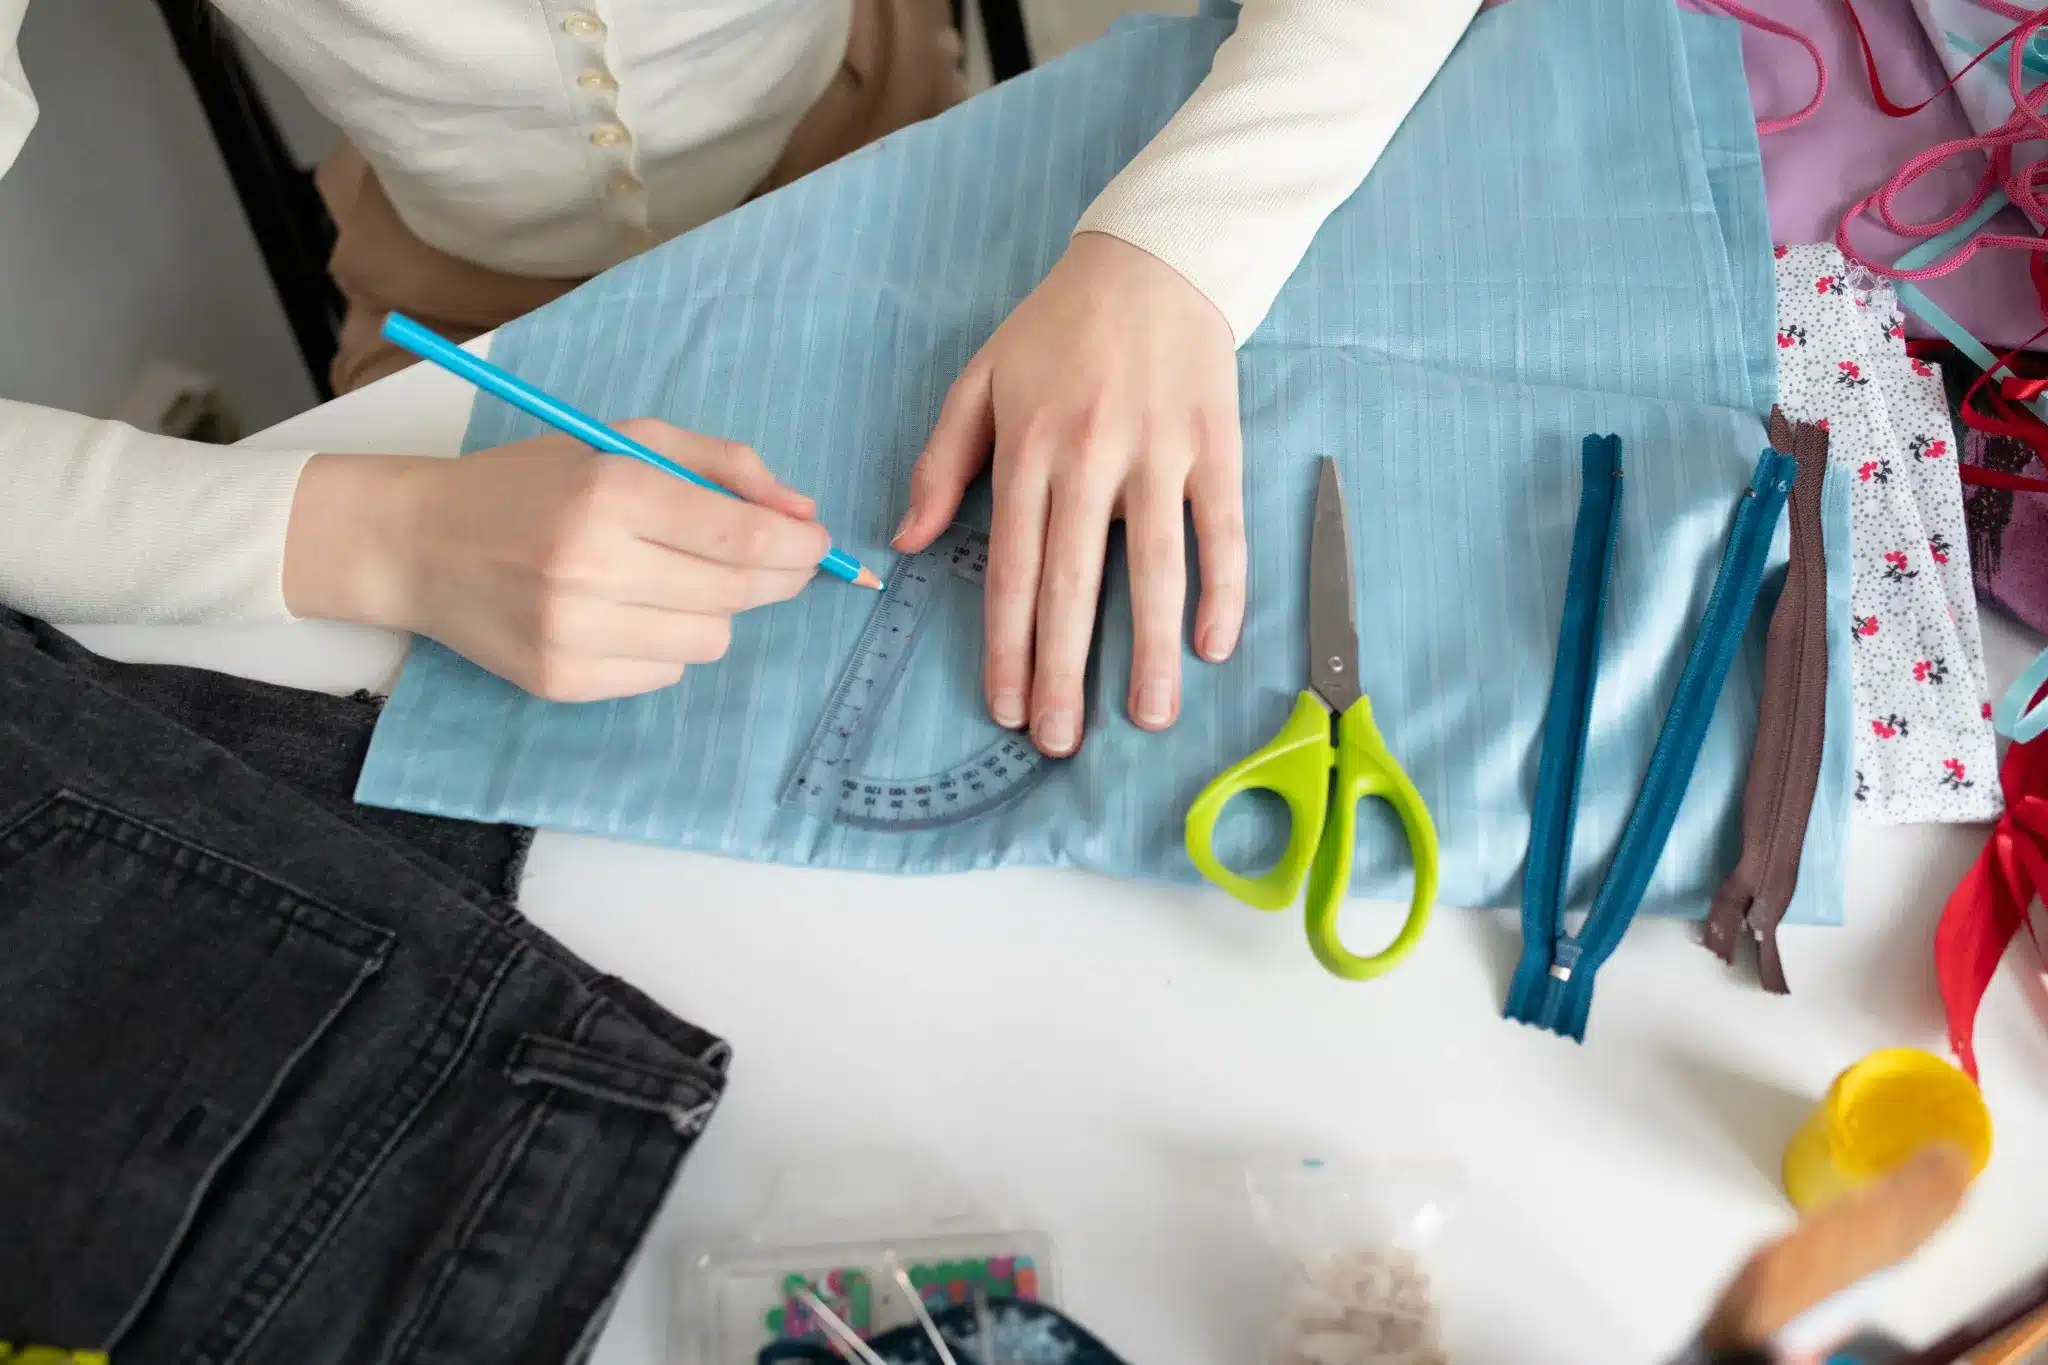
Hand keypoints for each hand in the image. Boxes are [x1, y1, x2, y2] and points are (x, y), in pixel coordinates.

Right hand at [282, 422, 829, 701]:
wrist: (420, 543)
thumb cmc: (532, 485)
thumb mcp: (622, 442)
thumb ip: (721, 466)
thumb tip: (800, 512)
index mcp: (608, 491)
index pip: (741, 538)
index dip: (798, 546)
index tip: (815, 543)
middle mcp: (589, 565)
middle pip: (737, 593)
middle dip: (774, 578)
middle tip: (776, 562)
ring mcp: (571, 632)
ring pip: (710, 640)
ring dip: (712, 610)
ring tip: (667, 579)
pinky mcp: (561, 680)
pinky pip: (666, 673)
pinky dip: (666, 643)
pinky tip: (626, 612)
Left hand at [892, 231, 1246, 757]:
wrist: (1154, 257)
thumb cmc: (1058, 326)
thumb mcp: (979, 381)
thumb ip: (940, 463)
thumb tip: (905, 541)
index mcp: (1026, 449)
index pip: (1009, 568)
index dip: (1006, 645)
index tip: (1006, 707)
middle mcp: (1088, 457)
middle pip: (1073, 583)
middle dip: (1064, 671)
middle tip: (1061, 741)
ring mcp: (1157, 452)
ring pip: (1154, 567)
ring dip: (1152, 650)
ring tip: (1151, 718)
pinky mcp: (1214, 444)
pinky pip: (1220, 527)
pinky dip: (1223, 587)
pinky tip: (1213, 644)